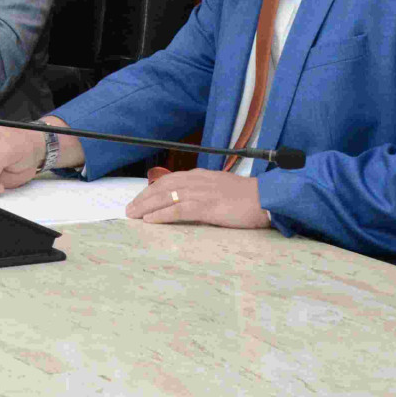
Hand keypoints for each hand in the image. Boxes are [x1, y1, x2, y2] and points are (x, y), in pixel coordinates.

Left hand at [124, 170, 269, 228]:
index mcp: (200, 176)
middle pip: (162, 187)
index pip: (168, 180)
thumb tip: (188, 201)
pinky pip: (178, 210)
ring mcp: (201, 193)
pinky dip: (161, 215)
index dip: (151, 190)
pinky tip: (150, 220)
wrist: (266, 198)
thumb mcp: (220, 187)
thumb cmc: (246, 197)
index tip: (140, 199)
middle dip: (143, 198)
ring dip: (146, 207)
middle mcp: (196, 181)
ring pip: (165, 198)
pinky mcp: (206, 207)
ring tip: (134, 215)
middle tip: (130, 209)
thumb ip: (203, 190)